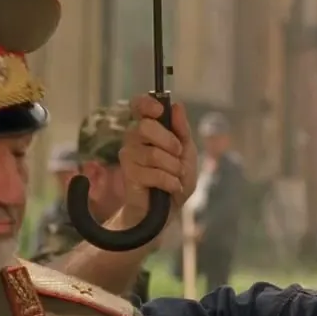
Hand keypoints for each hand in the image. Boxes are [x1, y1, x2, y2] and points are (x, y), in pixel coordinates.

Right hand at [115, 95, 198, 226]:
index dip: (146, 104)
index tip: (160, 111)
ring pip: (152, 153)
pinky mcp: (129, 176)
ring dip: (172, 167)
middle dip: (169, 142)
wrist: (166, 211)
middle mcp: (134, 139)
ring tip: (175, 176)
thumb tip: (177, 106)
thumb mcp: (187, 152)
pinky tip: (171, 187)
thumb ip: (182, 130)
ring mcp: (129, 157)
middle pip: (145, 127)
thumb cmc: (175, 179)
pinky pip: (153, 173)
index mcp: (148, 128)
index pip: (138, 106)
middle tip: (178, 154)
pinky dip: (169, 182)